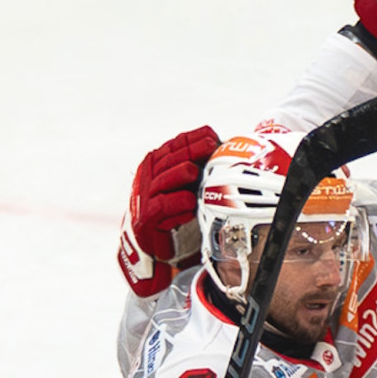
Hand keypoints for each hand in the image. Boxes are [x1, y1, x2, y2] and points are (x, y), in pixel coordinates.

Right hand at [118, 126, 218, 297]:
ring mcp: (146, 195)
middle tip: (210, 146)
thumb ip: (201, 166)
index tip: (213, 135)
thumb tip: (230, 149)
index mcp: (158, 163)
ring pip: (163, 179)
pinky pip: (161, 207)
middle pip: (171, 158)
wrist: (152, 242)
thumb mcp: (187, 184)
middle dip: (191, 151)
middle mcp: (150, 175)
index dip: (193, 138)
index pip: (176, 144)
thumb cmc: (174, 209)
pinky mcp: (147, 217)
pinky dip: (175, 203)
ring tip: (195, 171)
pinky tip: (189, 202)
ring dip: (180, 174)